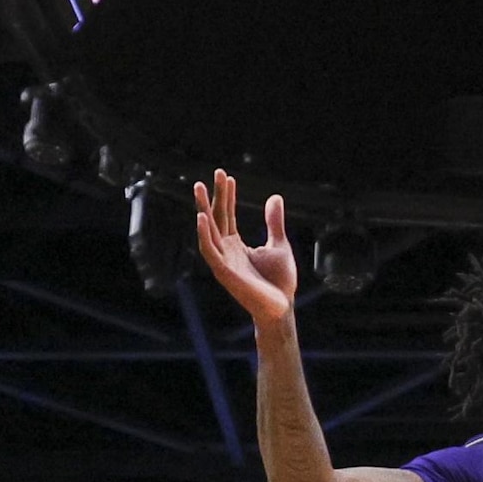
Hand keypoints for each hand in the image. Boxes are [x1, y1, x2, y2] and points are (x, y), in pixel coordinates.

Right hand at [194, 172, 299, 330]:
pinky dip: (204, 234)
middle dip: (214, 195)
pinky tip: (202, 217)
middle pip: (216, 218)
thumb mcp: (279, 244)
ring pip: (208, 231)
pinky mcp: (223, 272)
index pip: (227, 215)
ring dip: (203, 208)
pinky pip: (209, 251)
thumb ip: (273, 222)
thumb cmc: (280, 282)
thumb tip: (275, 197)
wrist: (282, 308)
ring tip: (200, 187)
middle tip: (216, 173)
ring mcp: (222, 261)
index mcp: (235, 245)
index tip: (227, 176)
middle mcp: (225, 251)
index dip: (227, 196)